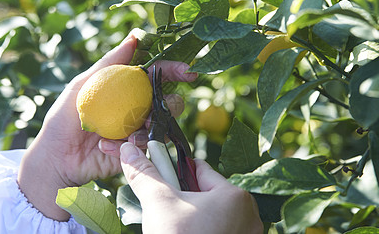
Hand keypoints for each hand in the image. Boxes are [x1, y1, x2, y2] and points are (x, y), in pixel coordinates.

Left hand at [17, 34, 196, 220]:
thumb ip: (109, 62)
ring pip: (165, 123)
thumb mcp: (83, 84)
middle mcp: (137, 106)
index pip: (156, 74)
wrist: (56, 157)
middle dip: (171, 102)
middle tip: (159, 108)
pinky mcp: (137, 150)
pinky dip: (131, 145)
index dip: (173, 70)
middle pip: (169, 98)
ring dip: (151, 126)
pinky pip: (149, 145)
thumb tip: (135, 36)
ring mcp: (139, 128)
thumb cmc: (64, 117)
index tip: (187, 71)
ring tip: (130, 135)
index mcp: (126, 87)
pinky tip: (107, 147)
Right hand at [119, 142, 262, 233]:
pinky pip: (219, 230)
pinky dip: (203, 230)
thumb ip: (146, 175)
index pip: (199, 170)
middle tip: (167, 209)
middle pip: (206, 193)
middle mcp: (248, 215)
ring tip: (175, 227)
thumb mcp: (159, 204)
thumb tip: (129, 152)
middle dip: (185, 197)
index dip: (176, 171)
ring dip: (193, 216)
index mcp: (235, 196)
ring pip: (212, 214)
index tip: (161, 176)